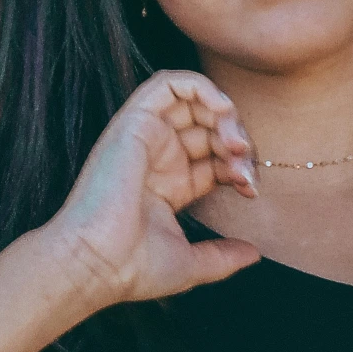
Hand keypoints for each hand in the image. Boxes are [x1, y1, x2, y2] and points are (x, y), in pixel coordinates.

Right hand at [42, 71, 261, 305]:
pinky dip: (201, 86)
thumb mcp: (191, 264)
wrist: (99, 263)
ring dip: (223, 113)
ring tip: (235, 142)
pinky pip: (169, 83)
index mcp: (169, 184)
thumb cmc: (133, 268)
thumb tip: (254, 254)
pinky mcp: (135, 122)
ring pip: (193, 101)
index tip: (251, 190)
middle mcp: (158, 157)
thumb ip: (223, 256)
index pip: (215, 157)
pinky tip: (222, 110)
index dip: (241, 166)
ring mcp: (146, 138)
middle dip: (238, 140)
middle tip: (246, 164)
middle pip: (209, 128)